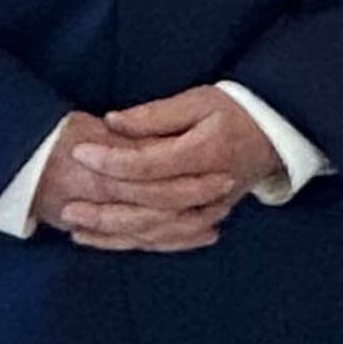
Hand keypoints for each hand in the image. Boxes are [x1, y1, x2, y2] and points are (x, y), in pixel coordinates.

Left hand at [41, 90, 281, 250]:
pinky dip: (136, 243)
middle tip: (67, 206)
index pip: (149, 164)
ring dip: (115, 234)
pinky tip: (110, 242)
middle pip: (148, 207)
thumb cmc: (234, 109)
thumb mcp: (198, 100)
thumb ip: (155, 116)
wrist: (275, 135)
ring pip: (155, 232)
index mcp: (204, 152)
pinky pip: (167, 240)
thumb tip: (113, 123)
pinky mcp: (206, 220)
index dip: (112, 161)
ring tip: (78, 230)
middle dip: (105, 209)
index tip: (79, 153)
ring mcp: (209, 211)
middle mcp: (206, 189)